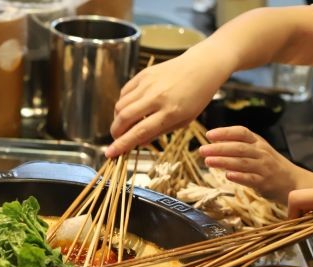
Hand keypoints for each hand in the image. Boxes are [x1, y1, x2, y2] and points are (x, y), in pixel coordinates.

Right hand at [106, 48, 231, 157]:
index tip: (110, 154)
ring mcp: (148, 84)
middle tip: (116, 139)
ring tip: (124, 125)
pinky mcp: (144, 74)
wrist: (202, 66)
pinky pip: (124, 92)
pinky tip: (129, 108)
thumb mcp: (183, 121)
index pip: (139, 132)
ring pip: (120, 105)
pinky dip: (122, 104)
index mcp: (170, 112)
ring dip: (117, 119)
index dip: (122, 145)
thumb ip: (159, 132)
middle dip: (115, 132)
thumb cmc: (196, 97)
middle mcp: (157, 97)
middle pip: (125, 118)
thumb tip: (136, 142)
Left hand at [200, 126, 312, 203]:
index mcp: (259, 143)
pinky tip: (227, 176)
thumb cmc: (270, 166)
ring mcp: (264, 168)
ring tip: (208, 161)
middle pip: (239, 148)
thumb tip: (215, 142)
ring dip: (224, 161)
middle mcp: (262, 153)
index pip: (241, 132)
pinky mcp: (265, 183)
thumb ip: (239, 146)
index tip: (209, 135)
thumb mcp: (257, 151)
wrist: (293, 182)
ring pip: (242, 162)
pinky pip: (250, 179)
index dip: (225, 132)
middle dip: (219, 148)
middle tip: (202, 150)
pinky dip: (239, 177)